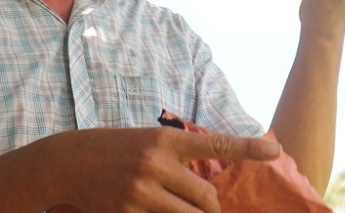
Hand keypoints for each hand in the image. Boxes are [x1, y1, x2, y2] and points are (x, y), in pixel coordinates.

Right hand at [54, 126, 280, 212]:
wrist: (68, 162)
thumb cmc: (117, 149)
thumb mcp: (149, 140)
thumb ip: (180, 158)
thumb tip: (211, 189)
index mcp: (166, 139)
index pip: (215, 145)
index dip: (247, 149)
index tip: (275, 151)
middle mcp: (156, 163)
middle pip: (206, 198)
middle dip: (213, 211)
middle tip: (210, 212)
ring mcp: (141, 192)